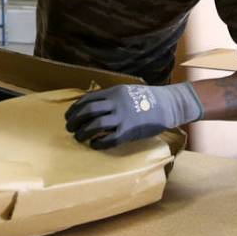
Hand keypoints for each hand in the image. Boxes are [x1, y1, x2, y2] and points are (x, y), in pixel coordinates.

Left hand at [64, 82, 203, 149]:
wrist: (167, 105)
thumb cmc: (146, 98)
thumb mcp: (126, 91)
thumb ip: (110, 97)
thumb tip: (92, 104)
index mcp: (113, 93)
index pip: (87, 100)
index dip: (75, 109)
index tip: (69, 115)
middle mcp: (116, 104)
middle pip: (88, 112)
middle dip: (75, 120)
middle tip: (70, 128)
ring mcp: (122, 118)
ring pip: (95, 125)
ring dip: (83, 132)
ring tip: (79, 137)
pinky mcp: (129, 132)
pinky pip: (109, 139)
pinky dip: (98, 143)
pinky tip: (94, 144)